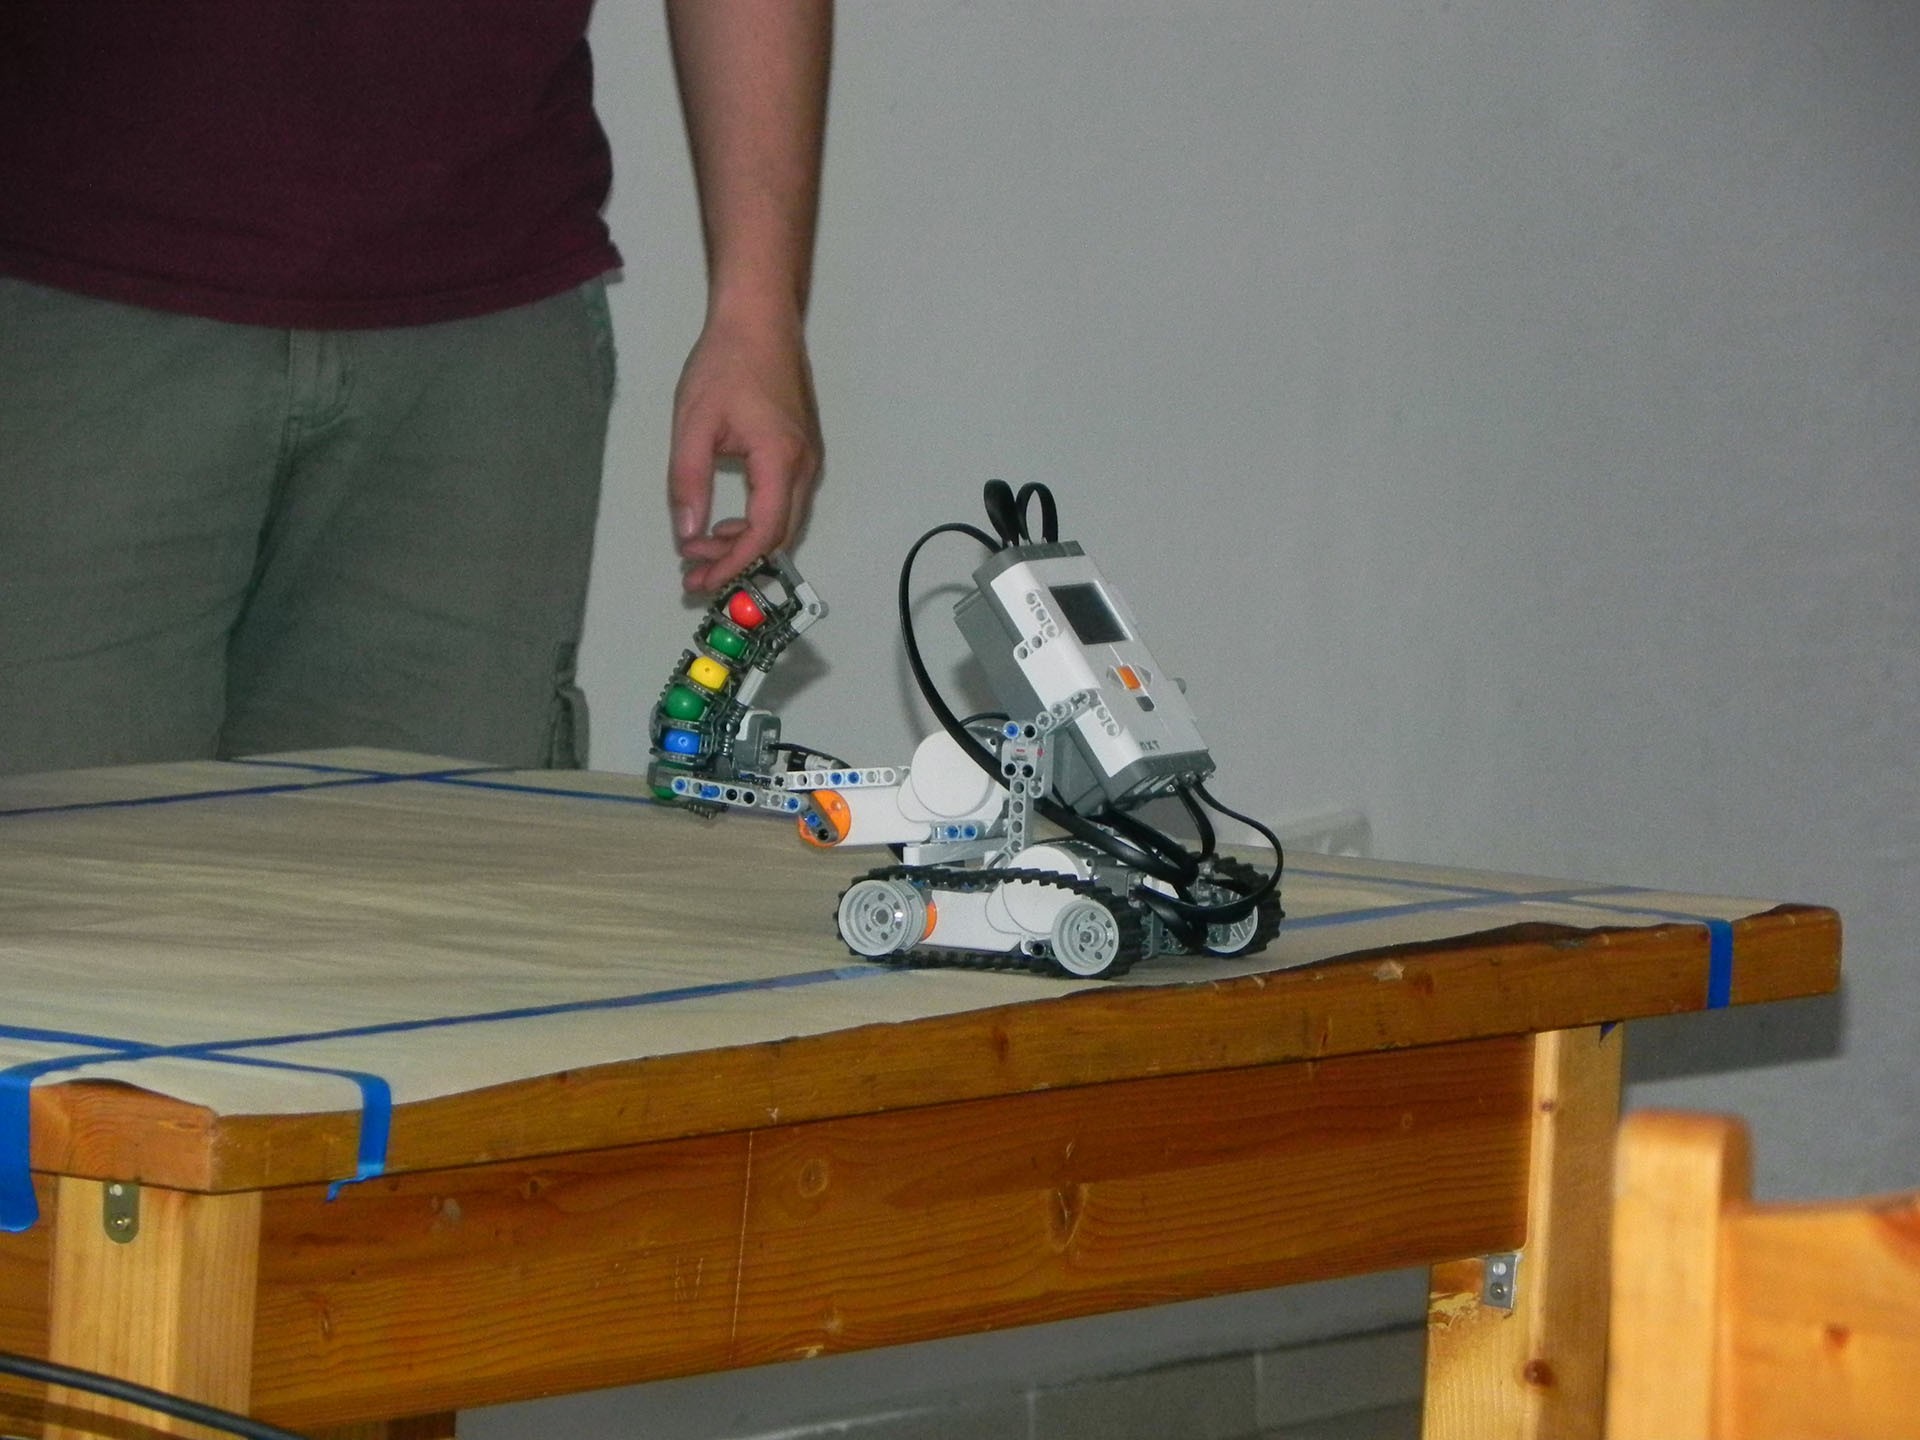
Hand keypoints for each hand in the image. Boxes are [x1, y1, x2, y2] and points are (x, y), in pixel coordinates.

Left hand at [668, 313, 822, 592]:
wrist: (759, 319)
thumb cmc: (726, 363)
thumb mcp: (693, 424)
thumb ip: (687, 482)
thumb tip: (687, 534)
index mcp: (780, 459)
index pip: (764, 532)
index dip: (732, 564)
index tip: (701, 580)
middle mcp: (803, 465)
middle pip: (779, 535)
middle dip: (736, 561)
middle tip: (694, 573)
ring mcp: (807, 459)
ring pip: (783, 521)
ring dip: (745, 542)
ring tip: (701, 548)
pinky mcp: (801, 451)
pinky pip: (783, 502)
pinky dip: (755, 521)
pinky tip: (724, 521)